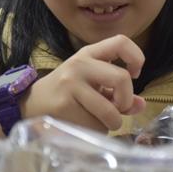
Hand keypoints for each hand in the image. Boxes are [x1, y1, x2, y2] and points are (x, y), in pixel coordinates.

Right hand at [20, 34, 146, 132]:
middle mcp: (80, 64)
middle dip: (126, 99)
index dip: (136, 57)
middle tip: (118, 107)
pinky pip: (94, 125)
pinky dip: (96, 130)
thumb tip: (141, 105)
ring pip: (110, 110)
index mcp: (89, 53)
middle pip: (121, 78)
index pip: (121, 41)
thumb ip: (117, 92)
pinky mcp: (64, 105)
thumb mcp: (91, 83)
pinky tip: (84, 124)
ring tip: (104, 121)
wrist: (31, 103)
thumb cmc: (67, 92)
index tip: (134, 74)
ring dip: (113, 122)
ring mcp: (71, 84)